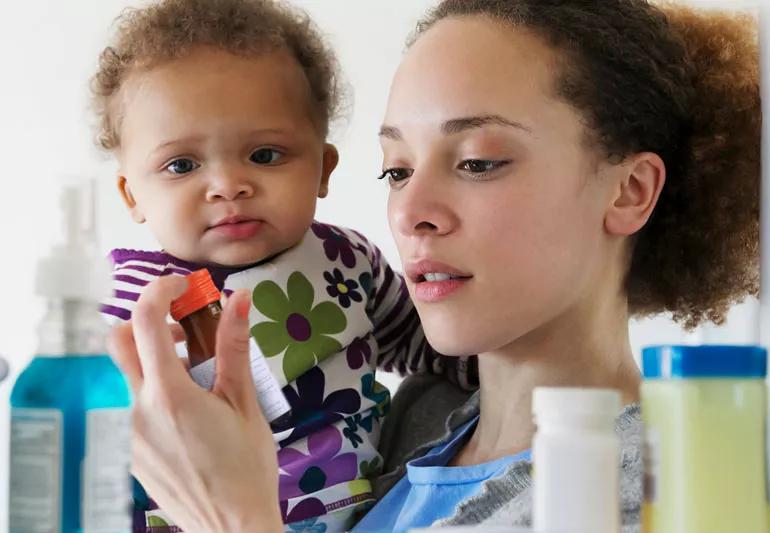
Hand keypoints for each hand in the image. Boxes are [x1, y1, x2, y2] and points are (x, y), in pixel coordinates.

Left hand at [108, 276, 282, 532]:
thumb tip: (239, 299)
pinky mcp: (129, 453)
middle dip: (146, 322)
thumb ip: (234, 348)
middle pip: (119, 341)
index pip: (146, 320)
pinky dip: (152, 392)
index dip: (162, 290)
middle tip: (183, 329)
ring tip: (193, 377)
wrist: (232, 526)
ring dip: (152, 360)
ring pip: (125, 376)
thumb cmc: (247, 467)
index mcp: (169, 395)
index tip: (184, 286)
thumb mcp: (244, 403)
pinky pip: (130, 407)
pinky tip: (186, 413)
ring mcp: (128, 435)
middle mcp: (137, 411)